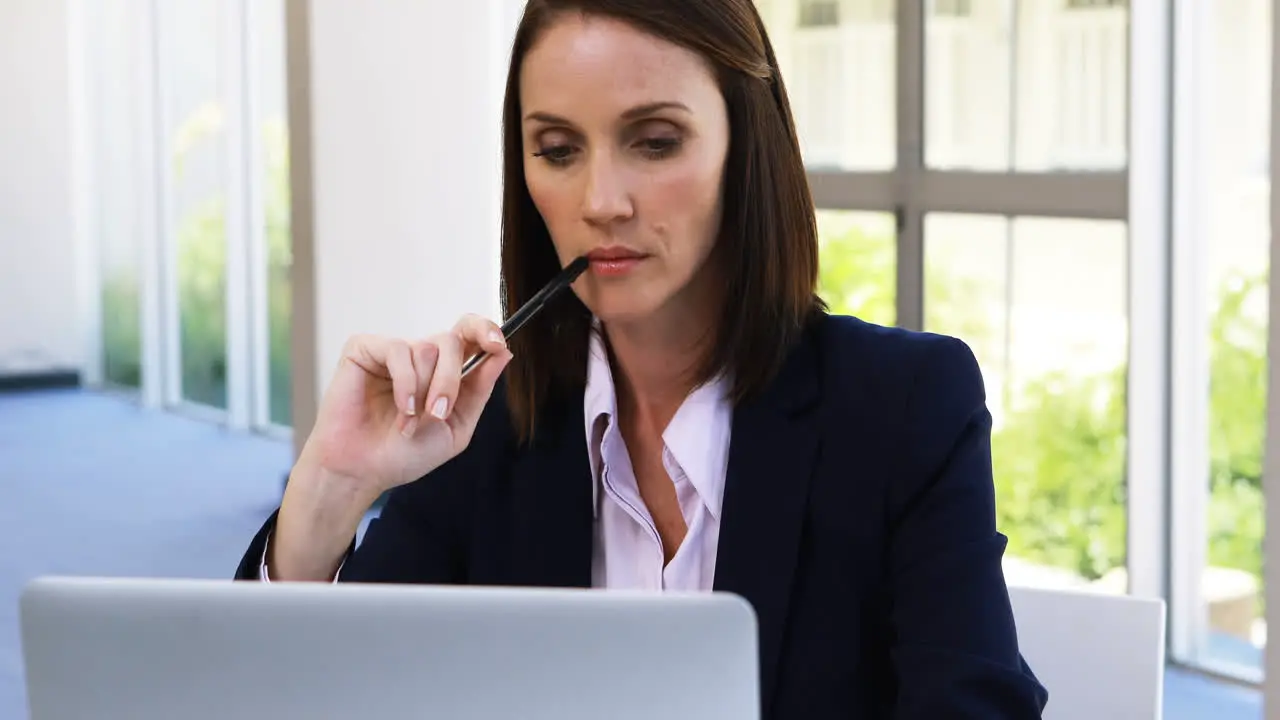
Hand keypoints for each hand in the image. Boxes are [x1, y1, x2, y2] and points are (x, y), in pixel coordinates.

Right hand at [297, 313, 512, 501]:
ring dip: (424, 390)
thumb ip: (479, 390)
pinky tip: (401, 408)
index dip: (486, 331)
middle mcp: (420, 358)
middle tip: (439, 412)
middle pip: (452, 340)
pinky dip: (405, 384)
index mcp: (444, 372)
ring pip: (427, 348)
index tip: (497, 345)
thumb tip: (504, 353)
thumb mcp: (456, 427)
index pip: (470, 334)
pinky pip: (399, 351)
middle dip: (451, 379)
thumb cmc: (403, 453)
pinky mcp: (364, 350)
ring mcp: (393, 352)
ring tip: (410, 421)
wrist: (363, 470)